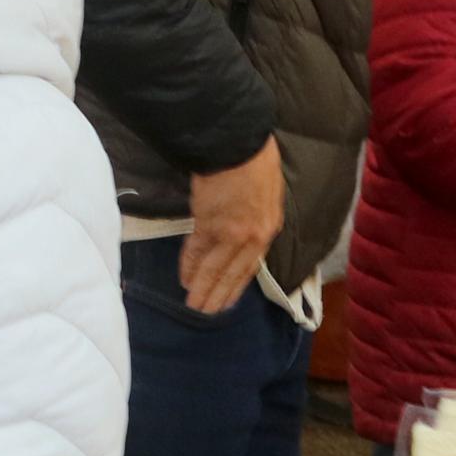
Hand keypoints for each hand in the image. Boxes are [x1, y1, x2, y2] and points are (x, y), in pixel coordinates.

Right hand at [180, 140, 283, 315]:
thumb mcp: (270, 190)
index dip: (239, 283)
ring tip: (194, 305)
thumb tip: (245, 225)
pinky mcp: (208, 225)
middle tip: (208, 311)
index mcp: (269, 227)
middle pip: (234, 272)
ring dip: (203, 288)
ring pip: (214, 268)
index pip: (252, 264)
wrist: (237, 144)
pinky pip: (196, 252)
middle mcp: (252, 237)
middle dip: (220, 294)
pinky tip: (184, 280)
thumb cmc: (255, 159)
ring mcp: (230, 234)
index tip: (230, 298)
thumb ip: (259, 213)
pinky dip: (189, 267)